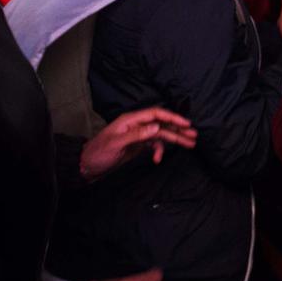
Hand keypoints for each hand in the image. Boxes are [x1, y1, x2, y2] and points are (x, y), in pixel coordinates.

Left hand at [79, 108, 196, 181]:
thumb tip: (157, 127)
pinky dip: (158, 151)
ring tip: (189, 145)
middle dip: (178, 130)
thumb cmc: (98, 153)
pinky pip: (153, 145)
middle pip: (161, 124)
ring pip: (160, 135)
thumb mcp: (116, 144)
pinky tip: (158, 159)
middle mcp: (136, 125)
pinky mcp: (137, 145)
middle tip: (194, 136)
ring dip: (174, 140)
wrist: (87, 166)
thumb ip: (137, 134)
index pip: (156, 114)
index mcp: (130, 120)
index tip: (187, 124)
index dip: (172, 118)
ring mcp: (137, 136)